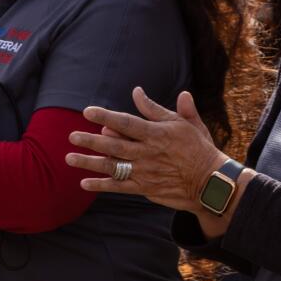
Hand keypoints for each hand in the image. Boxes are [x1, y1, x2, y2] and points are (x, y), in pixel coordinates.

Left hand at [66, 89, 222, 212]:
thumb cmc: (198, 148)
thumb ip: (157, 109)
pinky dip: (101, 186)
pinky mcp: (145, 188)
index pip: (126, 122)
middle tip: (71, 136)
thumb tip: (137, 92)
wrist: (211, 182)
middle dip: (90, 141)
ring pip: (112, 167)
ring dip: (89, 163)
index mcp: (156, 133)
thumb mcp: (183, 123)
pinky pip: (119, 187)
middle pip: (114, 145)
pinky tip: (84, 183)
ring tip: (69, 158)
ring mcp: (145, 172)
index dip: (106, 116)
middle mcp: (148, 153)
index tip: (87, 111)